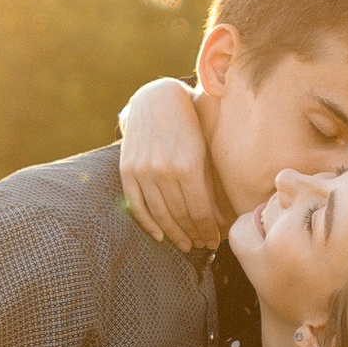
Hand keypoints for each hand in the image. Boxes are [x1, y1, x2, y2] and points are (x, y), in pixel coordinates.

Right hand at [118, 75, 224, 254]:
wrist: (156, 100)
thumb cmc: (188, 126)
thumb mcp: (204, 152)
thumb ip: (209, 186)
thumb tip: (220, 222)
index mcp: (188, 165)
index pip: (200, 211)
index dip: (208, 230)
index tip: (215, 242)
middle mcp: (164, 170)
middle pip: (180, 216)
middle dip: (193, 234)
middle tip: (202, 245)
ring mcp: (143, 171)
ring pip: (159, 214)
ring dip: (174, 234)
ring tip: (185, 244)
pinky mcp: (127, 170)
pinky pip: (136, 205)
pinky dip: (147, 224)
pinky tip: (159, 235)